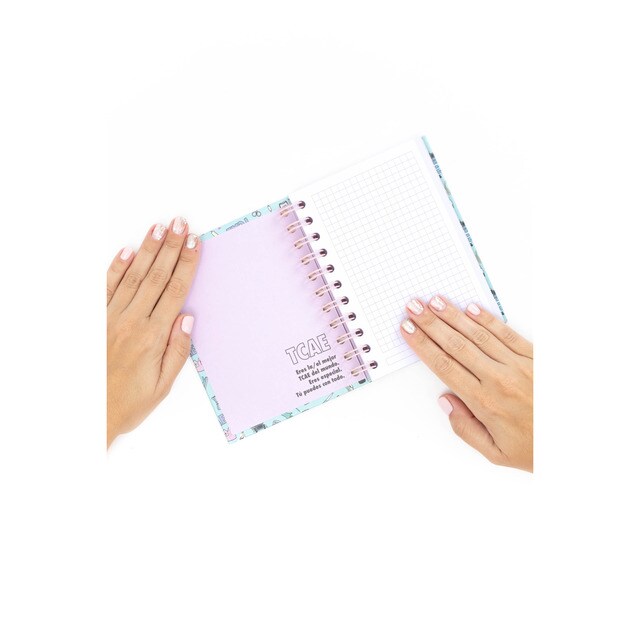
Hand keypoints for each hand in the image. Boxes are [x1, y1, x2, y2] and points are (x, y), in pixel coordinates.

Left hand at [107, 218, 200, 446]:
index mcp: (153, 336)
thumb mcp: (163, 385)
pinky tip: (127, 250)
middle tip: (181, 223)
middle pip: (156, 276)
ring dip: (148, 250)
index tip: (195, 243)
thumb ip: (178, 350)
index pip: (174, 291)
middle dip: (171, 247)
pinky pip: (107, 288)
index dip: (186, 265)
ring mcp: (111, 318)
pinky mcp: (97, 320)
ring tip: (159, 228)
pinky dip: (117, 267)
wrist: (90, 415)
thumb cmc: (130, 401)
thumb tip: (187, 318)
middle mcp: (131, 321)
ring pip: (133, 276)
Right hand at [400, 296, 532, 471]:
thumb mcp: (495, 453)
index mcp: (484, 402)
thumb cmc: (537, 448)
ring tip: (435, 302)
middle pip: (456, 345)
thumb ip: (465, 429)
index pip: (444, 366)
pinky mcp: (534, 357)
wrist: (577, 442)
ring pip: (478, 335)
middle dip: (431, 324)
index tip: (408, 330)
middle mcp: (498, 379)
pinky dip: (487, 320)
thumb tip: (446, 402)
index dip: (423, 345)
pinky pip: (506, 333)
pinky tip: (471, 308)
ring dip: (453, 316)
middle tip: (414, 307)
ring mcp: (518, 365)